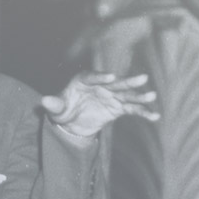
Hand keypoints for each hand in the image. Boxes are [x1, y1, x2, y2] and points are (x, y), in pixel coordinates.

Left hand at [41, 73, 158, 138]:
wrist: (72, 121)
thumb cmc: (63, 109)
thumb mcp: (57, 109)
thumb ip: (53, 104)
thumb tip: (44, 101)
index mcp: (85, 80)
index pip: (94, 77)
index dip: (102, 77)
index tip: (111, 77)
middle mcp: (101, 85)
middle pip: (116, 83)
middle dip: (129, 81)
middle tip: (143, 78)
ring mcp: (111, 96)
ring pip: (127, 95)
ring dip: (140, 96)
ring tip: (152, 96)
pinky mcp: (118, 107)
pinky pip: (132, 110)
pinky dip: (143, 113)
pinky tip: (155, 116)